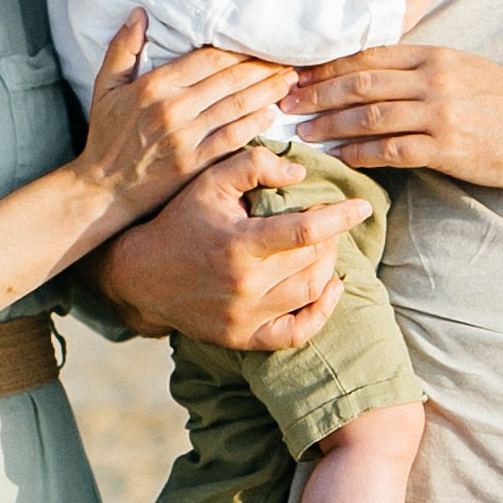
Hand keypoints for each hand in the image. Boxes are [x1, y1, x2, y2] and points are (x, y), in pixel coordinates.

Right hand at [75, 18, 294, 225]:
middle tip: (287, 59)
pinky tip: (271, 113)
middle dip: (263, 67)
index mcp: (154, 86)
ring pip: (238, 106)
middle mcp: (173, 109)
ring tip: (289, 81)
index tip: (258, 44)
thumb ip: (123, 48)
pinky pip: (234, 138)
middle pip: (230, 79)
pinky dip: (256, 123)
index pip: (208, 58)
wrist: (103, 190)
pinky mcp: (196, 164)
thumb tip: (140, 13)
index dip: (238, 49)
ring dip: (268, 91)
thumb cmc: (106, 137)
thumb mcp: (106, 88)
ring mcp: (187, 138)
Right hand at [100, 146, 359, 347]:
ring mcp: (244, 317)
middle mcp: (244, 286)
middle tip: (325, 220)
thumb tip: (301, 173)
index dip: (340, 216)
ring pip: (310, 292)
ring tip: (323, 247)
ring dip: (328, 267)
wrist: (140, 274)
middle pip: (313, 260)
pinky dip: (321, 312)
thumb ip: (255, 164)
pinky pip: (297, 333)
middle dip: (328, 236)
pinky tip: (330, 287)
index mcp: (238, 244)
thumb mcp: (209, 180)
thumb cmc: (180, 220)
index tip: (362, 205)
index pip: (306, 231)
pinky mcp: (243, 338)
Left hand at [283, 40, 502, 188]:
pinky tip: (340, 155)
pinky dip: (360, 152)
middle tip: (286, 103)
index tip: (299, 73)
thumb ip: (424, 68)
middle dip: (317, 93)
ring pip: (369, 116)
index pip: (368, 55)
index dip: (328, 65)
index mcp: (435, 55)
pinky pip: (391, 150)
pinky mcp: (447, 149)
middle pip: (360, 83)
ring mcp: (440, 114)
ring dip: (330, 124)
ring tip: (303, 132)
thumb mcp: (467, 70)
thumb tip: (378, 73)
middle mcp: (433, 79)